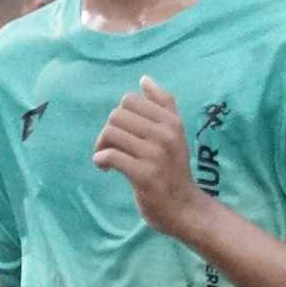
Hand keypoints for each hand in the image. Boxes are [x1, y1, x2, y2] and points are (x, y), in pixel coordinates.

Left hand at [93, 75, 204, 240]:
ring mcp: (155, 155)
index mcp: (171, 122)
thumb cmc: (174, 169)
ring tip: (106, 159)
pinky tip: (104, 168)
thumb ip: (163, 104)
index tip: (122, 133)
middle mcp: (165, 135)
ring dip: (101, 146)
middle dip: (107, 131)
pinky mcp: (144, 175)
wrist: (184, 207)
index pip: (129, 100)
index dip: (119, 115)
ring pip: (111, 133)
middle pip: (117, 115)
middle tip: (110, 148)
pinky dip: (101, 159)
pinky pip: (111, 155)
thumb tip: (144, 78)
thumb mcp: (175, 133)